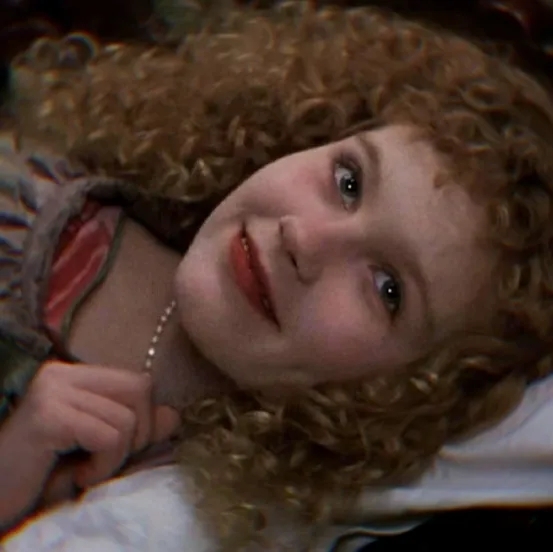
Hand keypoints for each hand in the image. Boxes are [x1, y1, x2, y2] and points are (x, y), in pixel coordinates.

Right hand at [14, 361, 179, 488]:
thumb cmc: (44, 475)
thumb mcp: (98, 448)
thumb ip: (135, 429)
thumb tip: (174, 416)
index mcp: (74, 375)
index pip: (138, 381)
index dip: (145, 418)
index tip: (120, 449)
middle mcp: (62, 374)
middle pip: (140, 388)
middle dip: (138, 434)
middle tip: (106, 460)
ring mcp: (53, 391)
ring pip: (127, 418)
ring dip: (115, 458)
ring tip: (85, 471)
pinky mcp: (48, 416)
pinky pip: (108, 437)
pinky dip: (102, 466)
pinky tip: (77, 476)